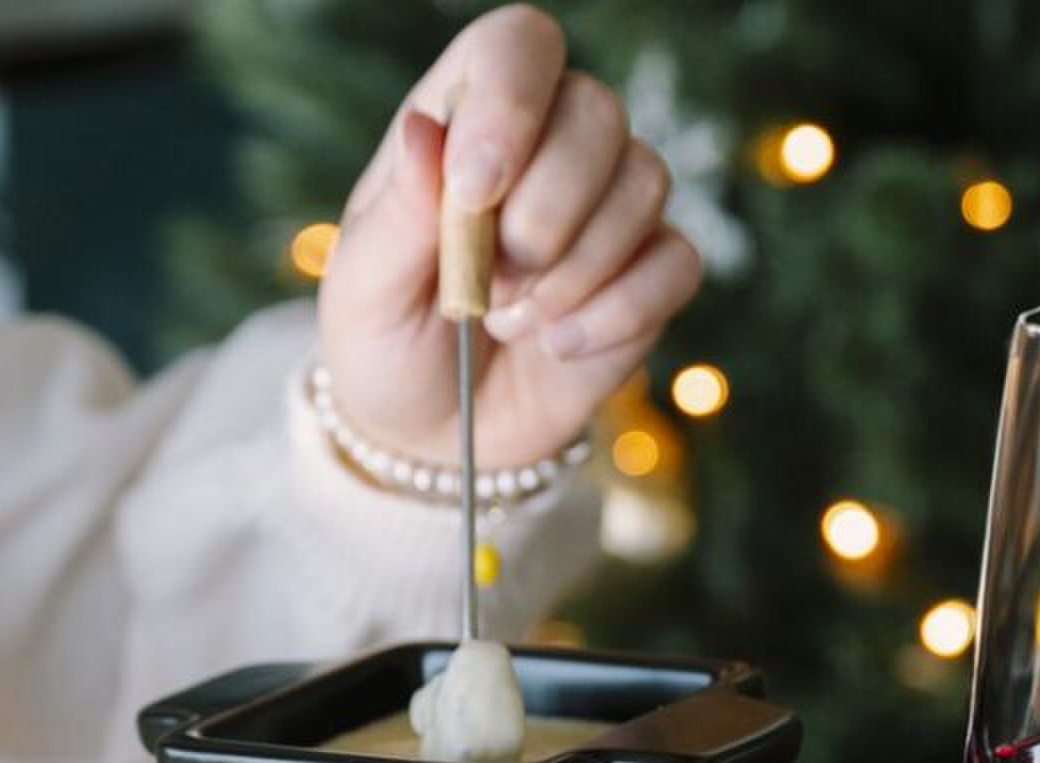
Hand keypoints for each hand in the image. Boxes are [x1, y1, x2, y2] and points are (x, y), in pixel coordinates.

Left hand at [318, 5, 700, 467]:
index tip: (478, 190)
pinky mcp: (651, 279)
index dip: (512, 101)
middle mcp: (548, 150)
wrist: (440, 438)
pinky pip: (676, 264)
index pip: (519, 48)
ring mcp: (608, 213)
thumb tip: (426, 129)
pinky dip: (620, 313)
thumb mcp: (364, 289)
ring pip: (646, 182)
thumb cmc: (389, 348)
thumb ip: (397, 212)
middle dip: (549, 207)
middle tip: (495, 279)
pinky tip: (562, 346)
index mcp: (466, 123)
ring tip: (513, 320)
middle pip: (598, 111)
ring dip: (578, 268)